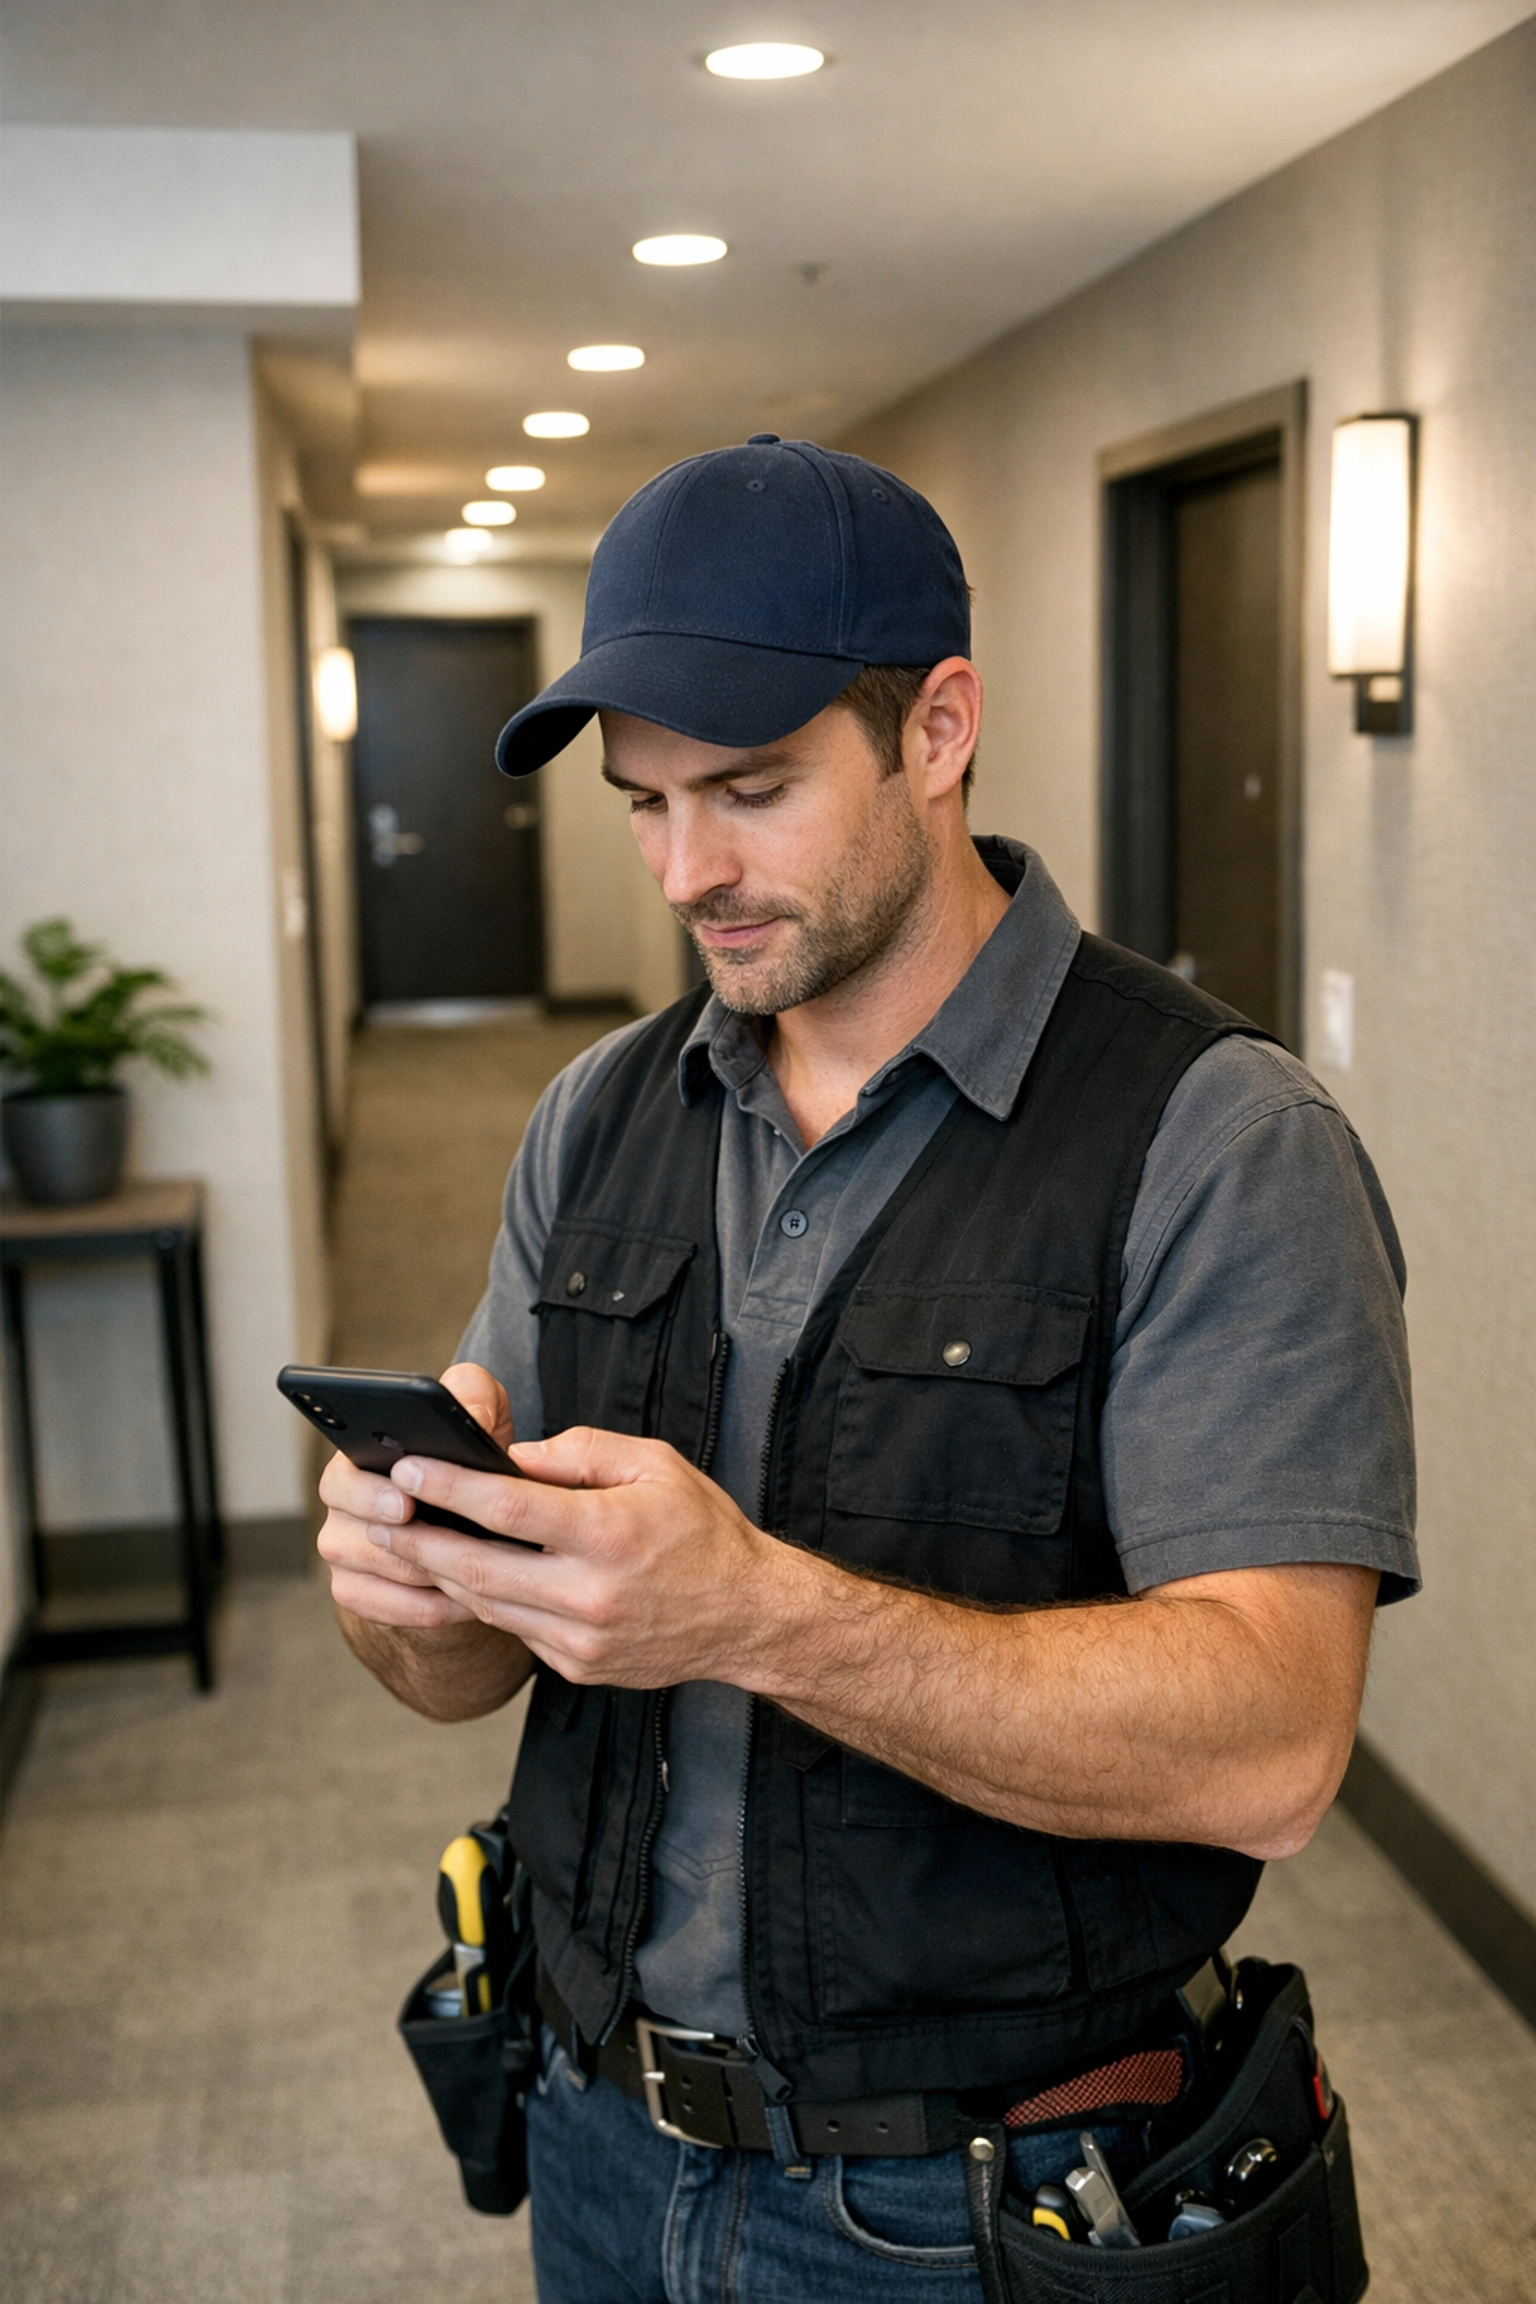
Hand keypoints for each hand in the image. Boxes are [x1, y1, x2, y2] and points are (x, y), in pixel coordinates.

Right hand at [316, 1362, 515, 1629]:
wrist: (470, 1524)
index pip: (343, 1477)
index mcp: (358, 1462)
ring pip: (372, 1572)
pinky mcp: (357, 1592)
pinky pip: (385, 1607)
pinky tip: (464, 1600)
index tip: (404, 1502)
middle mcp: (341, 1508)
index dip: (370, 1493)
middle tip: (430, 1542)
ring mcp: (345, 1553)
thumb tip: (470, 1416)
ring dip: (422, 1572)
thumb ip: (473, 1396)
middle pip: (346, 1534)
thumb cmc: (468, 1460)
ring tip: (469, 1569)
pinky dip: (426, 1606)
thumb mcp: (479, 1417)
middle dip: (394, 1540)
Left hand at [366, 1424, 790, 1686]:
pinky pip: (514, 1629)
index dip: (448, 1486)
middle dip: (417, 1539)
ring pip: (485, 1604)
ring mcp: (580, 1639)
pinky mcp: (577, 1666)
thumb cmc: (703, 1531)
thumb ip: (580, 1453)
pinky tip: (463, 1575)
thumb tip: (513, 1456)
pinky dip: (483, 1600)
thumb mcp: (655, 1465)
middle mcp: (589, 1593)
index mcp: (609, 1534)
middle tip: (378, 1514)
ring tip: (405, 1541)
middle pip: (475, 1567)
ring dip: (439, 1573)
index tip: (409, 1466)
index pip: (506, 1507)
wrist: (748, 1617)